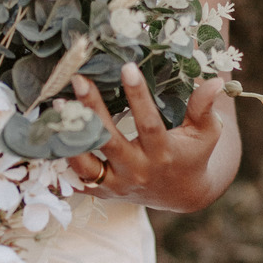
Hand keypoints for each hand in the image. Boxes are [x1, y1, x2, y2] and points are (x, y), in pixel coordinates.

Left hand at [68, 62, 228, 212]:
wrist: (182, 195)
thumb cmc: (194, 155)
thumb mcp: (205, 133)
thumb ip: (204, 108)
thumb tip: (215, 81)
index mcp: (163, 154)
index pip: (148, 124)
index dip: (138, 97)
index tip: (127, 67)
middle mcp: (137, 171)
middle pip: (110, 141)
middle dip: (93, 110)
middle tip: (79, 80)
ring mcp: (117, 183)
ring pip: (87, 164)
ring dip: (70, 137)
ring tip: (58, 108)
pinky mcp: (102, 191)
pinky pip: (77, 180)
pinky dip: (61, 162)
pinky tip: (47, 137)